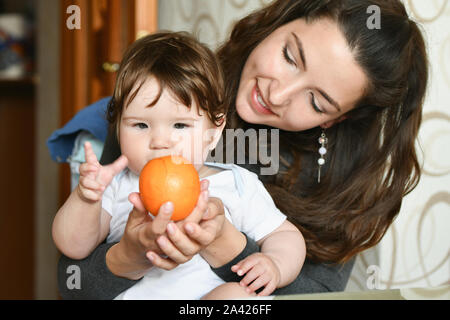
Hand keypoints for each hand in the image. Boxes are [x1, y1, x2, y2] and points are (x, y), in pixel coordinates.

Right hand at [77, 141, 127, 201]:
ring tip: (102, 187)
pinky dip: (93, 195)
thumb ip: (118, 165)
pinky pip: (86, 193)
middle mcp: (86, 173)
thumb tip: (126, 157)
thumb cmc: (100, 179)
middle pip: (82, 167)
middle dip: (87, 167)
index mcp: (92, 166)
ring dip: (94, 185)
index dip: (88, 150)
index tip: (87, 143)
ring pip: (85, 182)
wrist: (93, 194)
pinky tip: (98, 196)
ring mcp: (84, 183)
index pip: (89, 157)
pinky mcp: (84, 192)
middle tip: (95, 168)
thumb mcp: (110, 172)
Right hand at [108, 179, 224, 277]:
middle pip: (182, 230)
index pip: (158, 228)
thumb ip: (137, 209)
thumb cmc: (136, 234)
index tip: (170, 203)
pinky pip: (198, 238)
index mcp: (148, 237)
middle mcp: (163, 244)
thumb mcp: (133, 222)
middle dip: (194, 212)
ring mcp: (174, 249)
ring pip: (193, 234)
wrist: (139, 253)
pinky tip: (208, 207)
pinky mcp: (183, 251)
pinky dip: (202, 225)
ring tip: (205, 195)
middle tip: (201, 192)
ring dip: (201, 215)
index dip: (164, 217)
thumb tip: (134, 194)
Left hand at [146, 181, 225, 269]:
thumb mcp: (213, 206)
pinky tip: (150, 254)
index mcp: (207, 232)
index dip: (197, 223)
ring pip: (180, 257)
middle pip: (189, 246)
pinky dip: (160, 261)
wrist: (203, 232)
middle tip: (169, 226)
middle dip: (179, 237)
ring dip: (169, 248)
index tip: (186, 217)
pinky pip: (168, 265)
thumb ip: (204, 198)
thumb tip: (203, 183)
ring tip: (159, 238)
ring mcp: (186, 253)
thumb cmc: (207, 215)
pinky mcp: (175, 260)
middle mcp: (197, 244)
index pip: (204, 232)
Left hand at [232, 253, 280, 295]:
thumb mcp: (250, 261)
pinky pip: (270, 287)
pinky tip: (258, 296)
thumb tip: (233, 269)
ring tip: (247, 290)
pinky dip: (264, 292)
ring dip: (254, 286)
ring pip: (263, 279)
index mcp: (258, 258)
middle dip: (248, 278)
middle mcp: (266, 264)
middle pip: (257, 271)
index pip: (250, 262)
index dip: (244, 267)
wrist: (275, 264)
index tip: (238, 273)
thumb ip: (241, 265)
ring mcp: (271, 272)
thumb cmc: (258, 263)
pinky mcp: (275, 280)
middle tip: (241, 284)